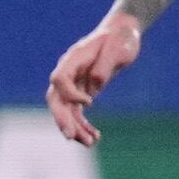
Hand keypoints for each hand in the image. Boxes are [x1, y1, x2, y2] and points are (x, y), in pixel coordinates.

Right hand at [45, 14, 141, 144]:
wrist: (122, 35)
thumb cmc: (120, 39)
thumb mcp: (118, 49)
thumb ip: (105, 66)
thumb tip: (95, 85)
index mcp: (73, 58)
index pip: (60, 79)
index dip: (70, 93)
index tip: (90, 102)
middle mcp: (69, 72)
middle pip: (56, 98)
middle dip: (62, 118)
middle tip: (71, 137)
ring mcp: (74, 83)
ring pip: (66, 109)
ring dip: (75, 127)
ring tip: (90, 143)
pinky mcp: (83, 91)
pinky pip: (77, 111)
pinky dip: (84, 125)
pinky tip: (95, 137)